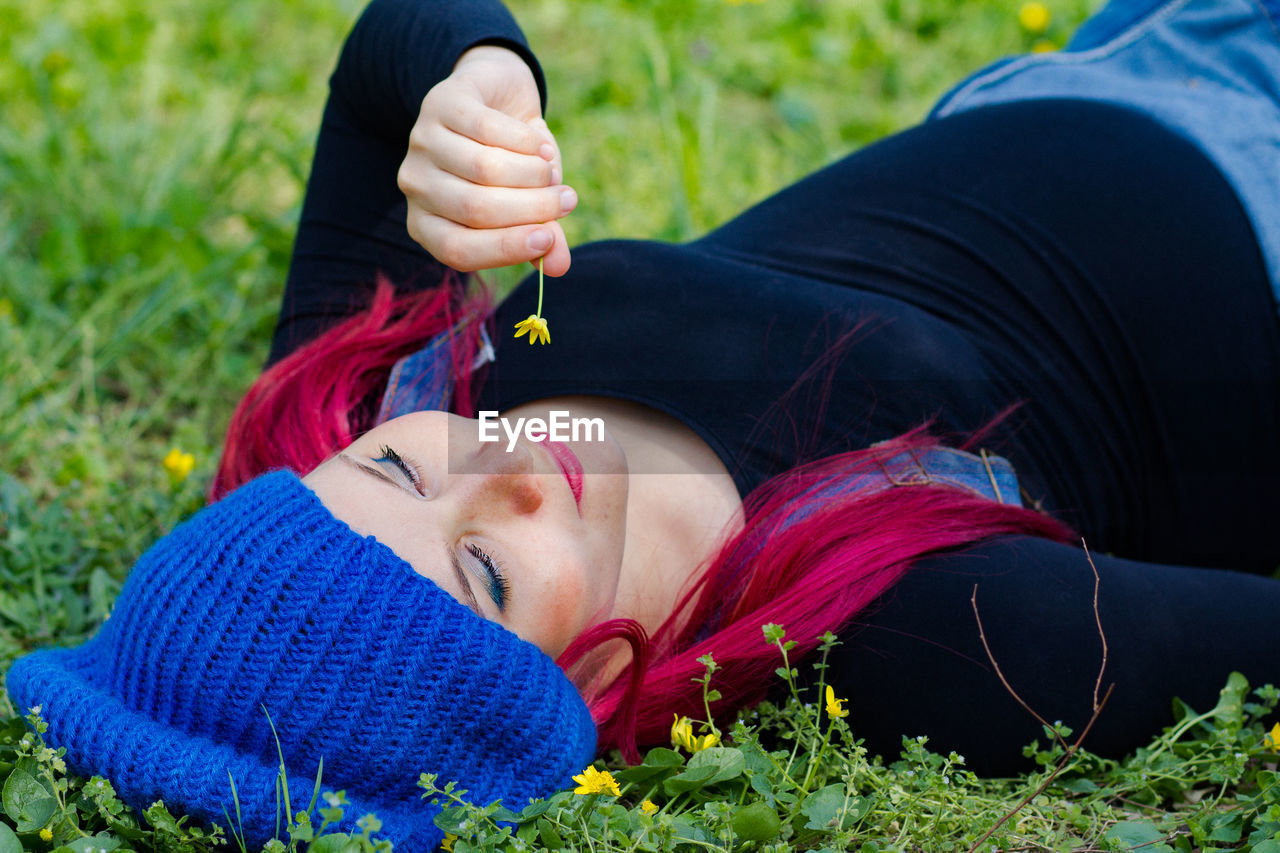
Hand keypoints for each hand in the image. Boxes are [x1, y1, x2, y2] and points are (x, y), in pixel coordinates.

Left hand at [398, 45, 574, 274]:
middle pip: (476, 209)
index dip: (506, 248)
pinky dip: (527, 142)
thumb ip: (541, 238)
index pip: (458, 251)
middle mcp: (415, 186)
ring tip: (552, 172)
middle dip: (532, 208)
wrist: (496, 100)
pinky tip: (542, 146)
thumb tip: (560, 266)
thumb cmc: (511, 165)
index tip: (548, 239)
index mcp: (426, 225)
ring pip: (485, 169)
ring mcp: (422, 143)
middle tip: (567, 202)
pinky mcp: (439, 104)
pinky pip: (489, 130)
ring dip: (533, 173)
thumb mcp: (527, 206)